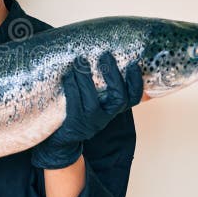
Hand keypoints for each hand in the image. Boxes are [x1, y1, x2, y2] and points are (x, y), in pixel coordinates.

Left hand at [31, 52, 142, 169]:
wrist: (61, 140)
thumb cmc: (79, 112)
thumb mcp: (94, 101)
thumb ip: (101, 86)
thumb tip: (101, 56)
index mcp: (113, 109)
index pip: (133, 98)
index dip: (136, 82)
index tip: (134, 65)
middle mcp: (106, 117)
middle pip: (119, 98)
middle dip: (113, 76)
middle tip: (105, 56)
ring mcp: (91, 122)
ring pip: (92, 99)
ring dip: (86, 78)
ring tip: (80, 61)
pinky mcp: (75, 123)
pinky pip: (74, 102)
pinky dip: (71, 86)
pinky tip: (68, 75)